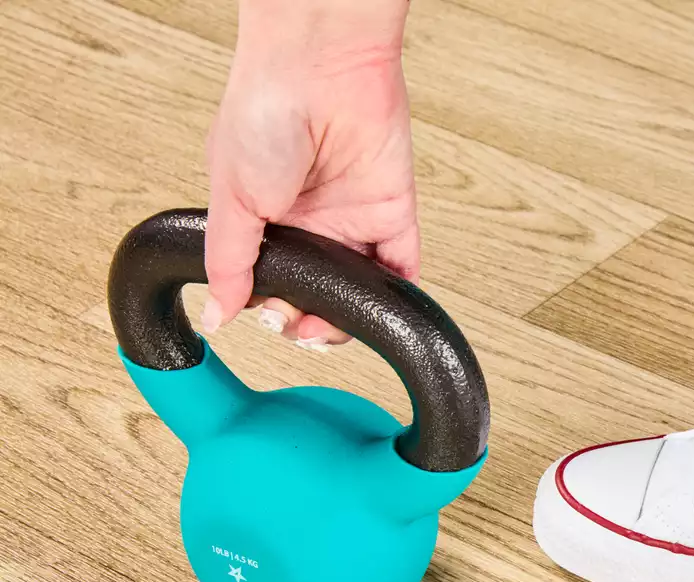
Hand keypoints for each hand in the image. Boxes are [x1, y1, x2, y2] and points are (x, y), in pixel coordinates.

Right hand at [203, 0, 416, 348]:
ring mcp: (353, 222)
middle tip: (294, 322)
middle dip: (304, 322)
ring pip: (356, 293)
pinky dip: (393, 297)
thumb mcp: (232, 196)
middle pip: (313, 295)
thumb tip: (217, 312)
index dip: (268, 309)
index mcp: (266, 220)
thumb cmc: (265, 112)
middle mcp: (311, 225)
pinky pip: (401, 270)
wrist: (318, 68)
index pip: (268, 283)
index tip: (264, 317)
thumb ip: (228, 261)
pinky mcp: (393, 215)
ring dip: (344, 319)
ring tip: (325, 323)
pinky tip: (373, 310)